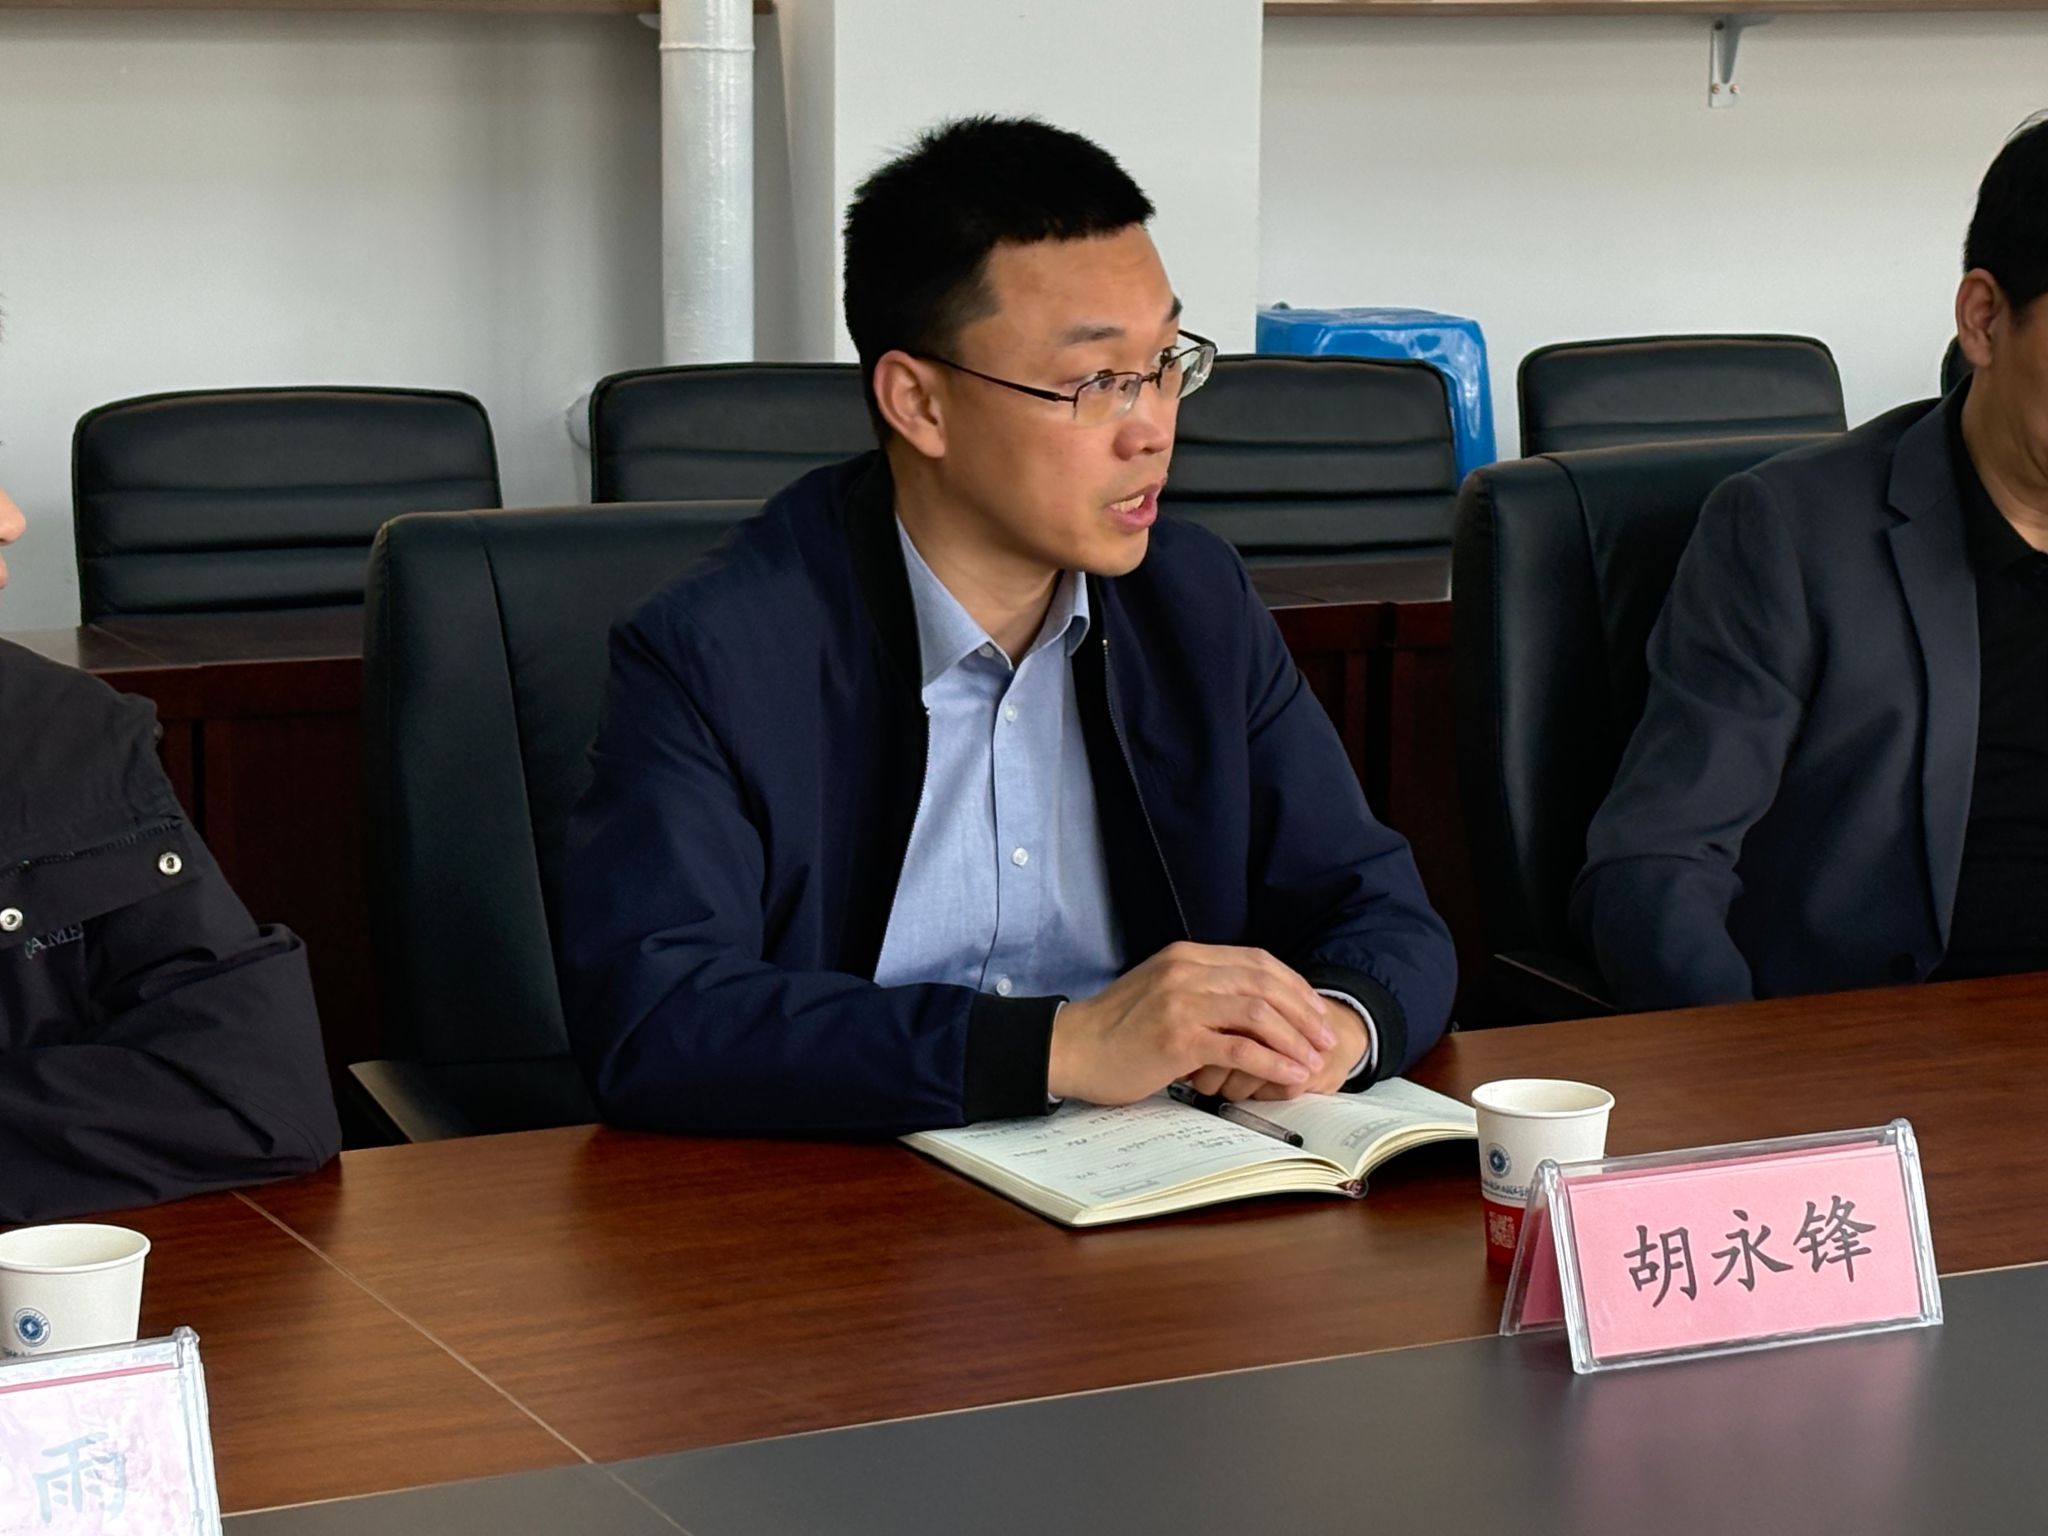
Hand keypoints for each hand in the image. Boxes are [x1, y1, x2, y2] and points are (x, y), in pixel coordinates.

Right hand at [1047, 942, 1337, 1105]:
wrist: (1071, 1049)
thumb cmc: (1115, 1031)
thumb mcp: (1161, 993)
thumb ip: (1201, 991)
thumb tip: (1249, 1009)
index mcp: (1185, 956)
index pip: (1256, 961)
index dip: (1293, 985)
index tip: (1315, 1011)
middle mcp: (1186, 971)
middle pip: (1264, 982)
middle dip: (1303, 1012)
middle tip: (1325, 1037)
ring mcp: (1182, 1002)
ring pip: (1258, 1012)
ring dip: (1294, 1039)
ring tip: (1313, 1060)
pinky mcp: (1178, 1038)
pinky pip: (1240, 1049)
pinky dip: (1272, 1063)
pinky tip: (1289, 1076)